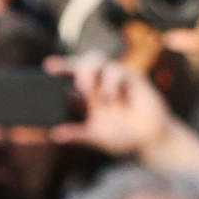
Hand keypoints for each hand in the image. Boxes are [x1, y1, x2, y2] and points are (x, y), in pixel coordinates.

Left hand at [46, 54, 173, 155]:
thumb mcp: (95, 137)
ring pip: (98, 59)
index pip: (71, 76)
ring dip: (89, 72)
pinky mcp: (132, 78)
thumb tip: (53, 135)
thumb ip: (76, 134)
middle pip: (83, 61)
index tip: (48, 66)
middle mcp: (99, 83)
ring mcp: (115, 79)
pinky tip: (112, 97)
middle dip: (72, 65)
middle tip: (70, 80)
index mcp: (87, 95)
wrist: (151, 140)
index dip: (60, 67)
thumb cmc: (122, 137)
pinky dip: (111, 82)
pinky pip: (118, 71)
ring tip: (89, 91)